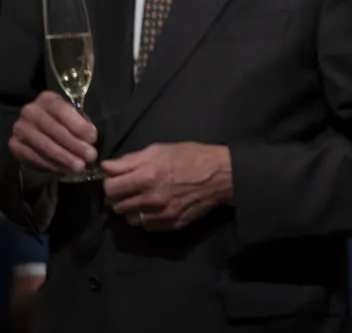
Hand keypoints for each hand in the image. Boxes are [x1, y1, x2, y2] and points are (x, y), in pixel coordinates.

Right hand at [8, 91, 97, 175]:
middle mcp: (30, 112)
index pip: (62, 110)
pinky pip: (34, 157)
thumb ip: (82, 124)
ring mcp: (20, 129)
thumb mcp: (74, 116)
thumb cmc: (63, 120)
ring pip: (44, 145)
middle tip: (90, 156)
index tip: (93, 139)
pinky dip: (52, 165)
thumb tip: (90, 139)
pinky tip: (65, 169)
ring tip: (80, 166)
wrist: (38, 127)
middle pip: (54, 130)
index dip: (78, 125)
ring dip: (64, 158)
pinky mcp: (15, 145)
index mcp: (47, 99)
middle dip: (74, 145)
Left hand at [102, 143, 232, 230]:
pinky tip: (157, 207)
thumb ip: (131, 160)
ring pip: (130, 219)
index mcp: (147, 176)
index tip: (118, 180)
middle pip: (117, 205)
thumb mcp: (160, 150)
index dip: (110, 183)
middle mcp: (151, 198)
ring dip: (133, 209)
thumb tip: (106, 167)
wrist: (221, 175)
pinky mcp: (170, 225)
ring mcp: (161, 214)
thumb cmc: (190, 157)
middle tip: (132, 188)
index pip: (110, 188)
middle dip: (121, 196)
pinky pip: (146, 225)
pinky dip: (147, 217)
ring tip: (144, 198)